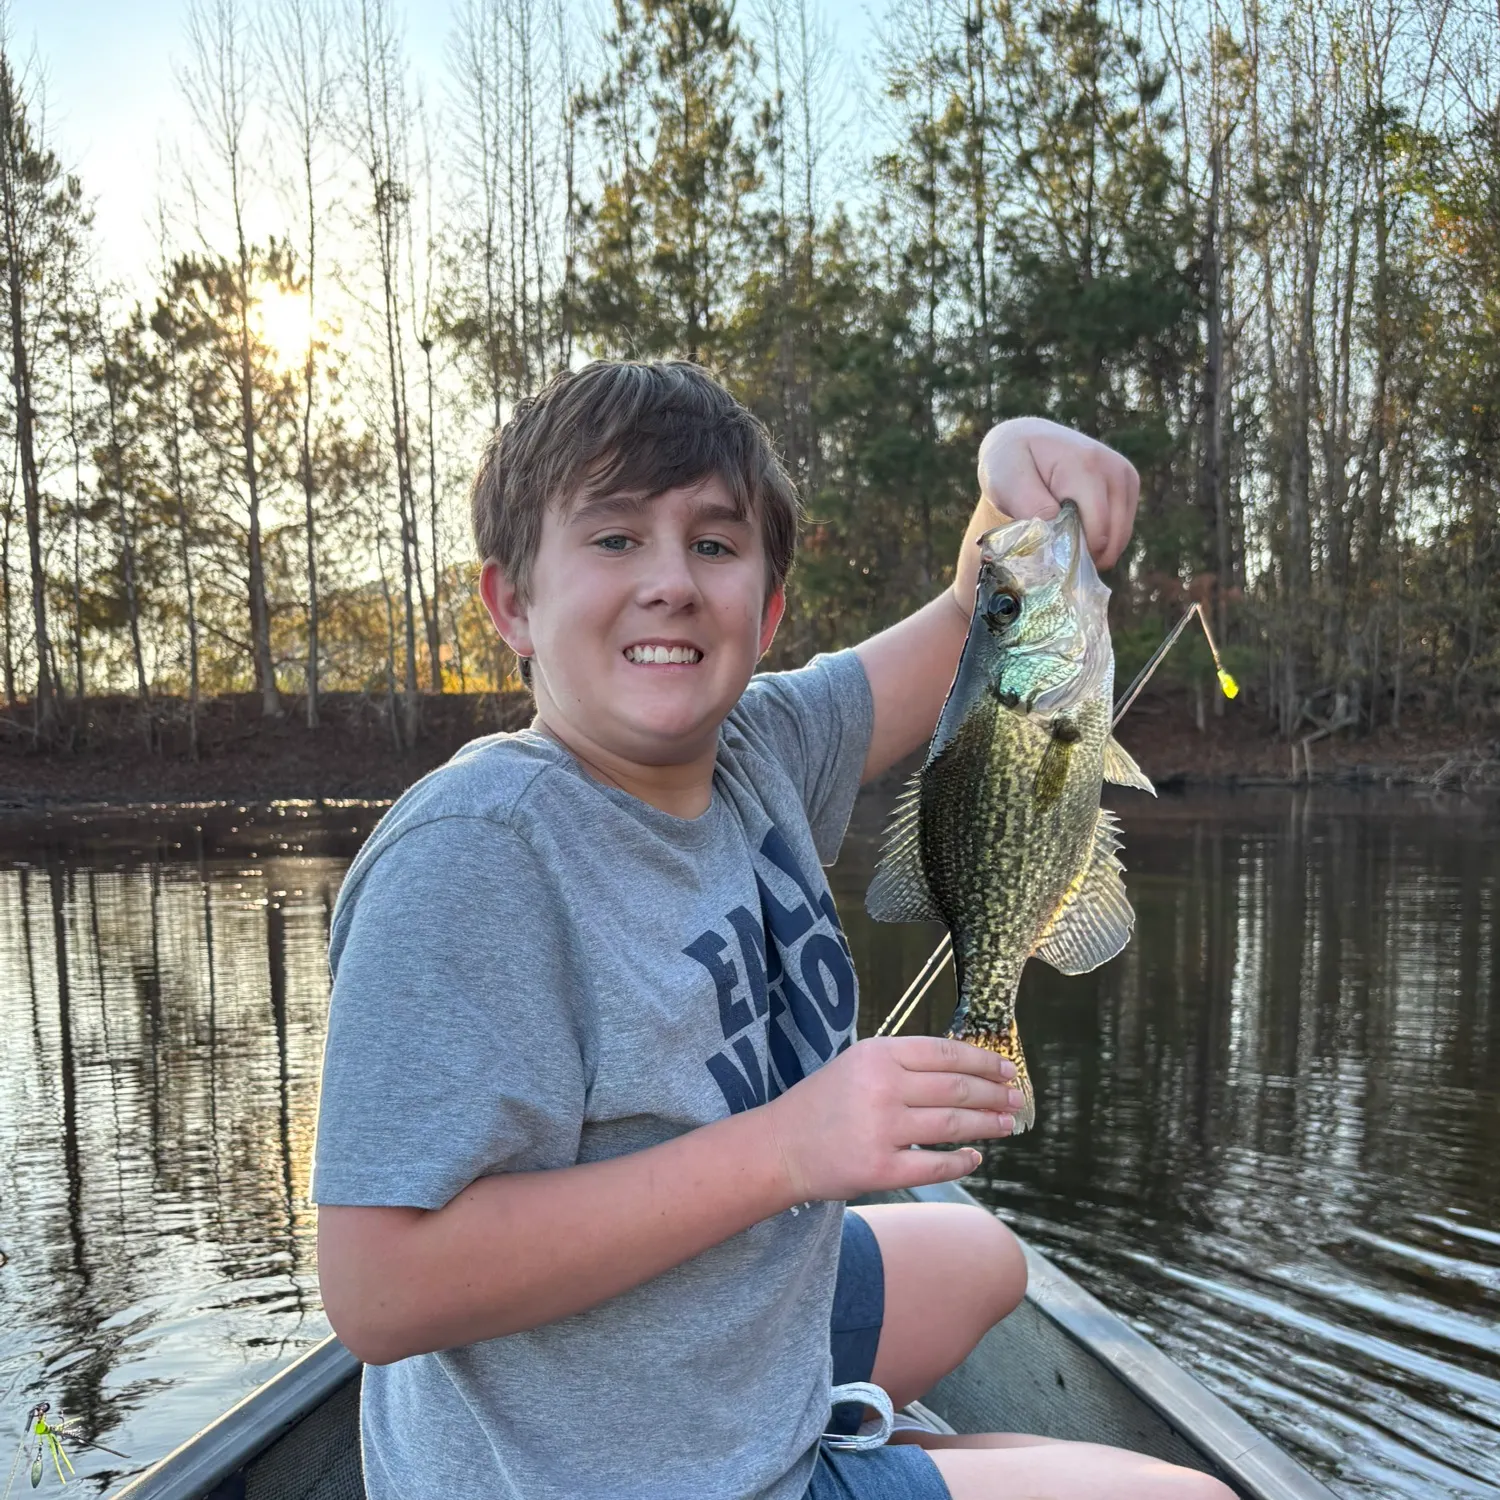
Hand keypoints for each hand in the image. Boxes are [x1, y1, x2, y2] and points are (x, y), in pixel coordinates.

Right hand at [760, 1037, 1024, 1201]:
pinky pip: (936, 1166)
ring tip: (1008, 1124)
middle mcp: (882, 1087)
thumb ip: (904, 1063)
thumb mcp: (858, 1064)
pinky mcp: (881, 1169)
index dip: (983, 1061)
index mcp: (878, 1053)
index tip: (1007, 1070)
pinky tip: (976, 1157)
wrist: (780, 1148)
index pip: (946, 1053)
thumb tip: (965, 1068)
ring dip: (988, 1125)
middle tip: (1017, 1099)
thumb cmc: (823, 1103)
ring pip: (953, 1125)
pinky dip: (963, 1162)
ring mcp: (883, 1129)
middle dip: (994, 1094)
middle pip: (956, 1088)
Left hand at [954, 418, 1140, 608]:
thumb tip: (1056, 525)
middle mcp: (1115, 468)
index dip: (1076, 551)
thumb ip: (1030, 505)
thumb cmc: (1011, 463)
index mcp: (1086, 466)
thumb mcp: (1007, 482)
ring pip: (1120, 535)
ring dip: (1094, 549)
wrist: (1025, 439)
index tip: (1049, 553)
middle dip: (1085, 554)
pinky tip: (1076, 531)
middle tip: (1054, 553)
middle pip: (1113, 535)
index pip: (1097, 526)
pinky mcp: (1128, 485)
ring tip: (1062, 540)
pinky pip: (1122, 528)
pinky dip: (1102, 539)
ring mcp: (1126, 476)